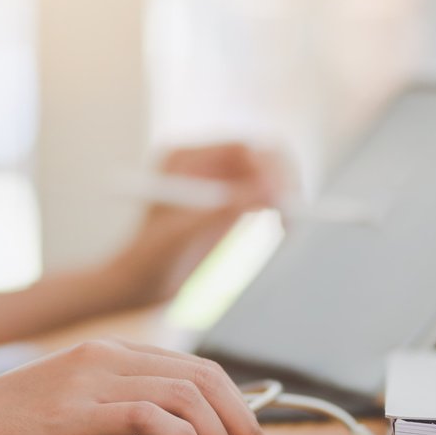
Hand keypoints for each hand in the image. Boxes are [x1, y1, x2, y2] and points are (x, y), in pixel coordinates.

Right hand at [0, 339, 271, 434]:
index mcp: (111, 354)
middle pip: (205, 377)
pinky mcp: (72, 411)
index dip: (238, 407)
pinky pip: (148, 415)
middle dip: (245, 422)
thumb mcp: (73, 411)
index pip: (199, 370)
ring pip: (186, 392)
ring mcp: (89, 379)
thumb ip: (121, 417)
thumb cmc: (3, 430)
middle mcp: (106, 356)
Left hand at [109, 142, 288, 306]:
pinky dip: (279, 209)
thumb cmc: (149, 260)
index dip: (269, 166)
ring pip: (266, 176)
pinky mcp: (227, 205)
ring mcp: (217, 184)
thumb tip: (270, 192)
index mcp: (183, 158)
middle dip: (282, 178)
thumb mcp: (186, 234)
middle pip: (258, 156)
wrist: (138, 287)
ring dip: (285, 194)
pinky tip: (285, 227)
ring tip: (290, 224)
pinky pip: (263, 197)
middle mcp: (202, 165)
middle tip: (298, 207)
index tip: (286, 193)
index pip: (240, 147)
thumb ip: (227, 209)